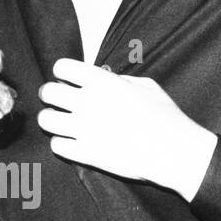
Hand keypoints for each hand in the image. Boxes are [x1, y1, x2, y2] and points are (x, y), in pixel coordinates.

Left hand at [38, 59, 217, 199]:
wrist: (174, 151)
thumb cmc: (165, 116)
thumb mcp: (145, 86)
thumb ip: (117, 80)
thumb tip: (101, 78)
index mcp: (103, 82)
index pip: (62, 67)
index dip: (62, 73)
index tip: (68, 80)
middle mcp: (89, 102)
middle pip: (47, 92)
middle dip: (51, 95)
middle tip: (59, 101)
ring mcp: (84, 129)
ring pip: (45, 120)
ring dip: (52, 120)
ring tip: (61, 122)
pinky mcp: (85, 154)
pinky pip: (56, 145)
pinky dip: (61, 143)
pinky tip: (72, 142)